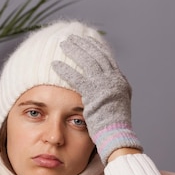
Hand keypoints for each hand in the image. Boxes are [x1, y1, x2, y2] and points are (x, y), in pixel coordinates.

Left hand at [52, 35, 141, 163]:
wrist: (117, 136)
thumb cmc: (113, 127)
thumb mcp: (114, 105)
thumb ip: (107, 94)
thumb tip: (99, 91)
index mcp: (120, 81)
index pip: (107, 58)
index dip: (95, 47)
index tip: (86, 40)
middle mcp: (114, 79)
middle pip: (97, 55)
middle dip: (83, 45)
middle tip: (71, 38)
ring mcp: (105, 85)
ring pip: (87, 61)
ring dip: (74, 51)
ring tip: (63, 44)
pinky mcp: (94, 94)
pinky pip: (76, 78)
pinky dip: (65, 70)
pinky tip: (54, 65)